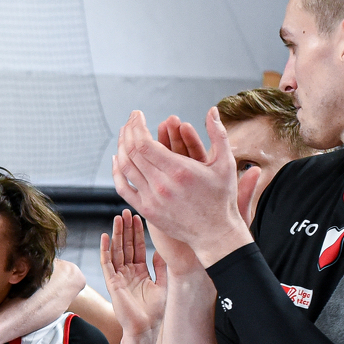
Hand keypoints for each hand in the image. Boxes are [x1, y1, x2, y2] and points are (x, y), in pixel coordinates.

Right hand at [100, 210, 166, 337]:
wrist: (147, 328)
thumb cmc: (156, 311)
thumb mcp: (164, 284)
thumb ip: (161, 268)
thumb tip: (160, 251)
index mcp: (140, 273)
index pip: (138, 248)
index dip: (138, 233)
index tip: (138, 218)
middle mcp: (128, 273)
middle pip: (126, 246)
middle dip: (126, 229)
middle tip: (126, 212)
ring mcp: (119, 277)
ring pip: (116, 251)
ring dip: (117, 234)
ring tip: (118, 218)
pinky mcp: (112, 283)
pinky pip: (107, 263)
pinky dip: (105, 250)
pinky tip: (106, 236)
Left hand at [112, 109, 253, 267]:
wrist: (215, 233)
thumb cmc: (222, 198)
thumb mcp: (226, 163)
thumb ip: (218, 134)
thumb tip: (212, 110)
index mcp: (179, 171)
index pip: (144, 143)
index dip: (136, 126)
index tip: (137, 115)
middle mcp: (161, 185)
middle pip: (132, 152)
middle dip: (128, 131)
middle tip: (130, 120)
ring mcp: (151, 199)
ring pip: (125, 168)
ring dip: (121, 147)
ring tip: (124, 135)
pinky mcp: (147, 210)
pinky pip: (123, 188)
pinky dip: (117, 171)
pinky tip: (117, 159)